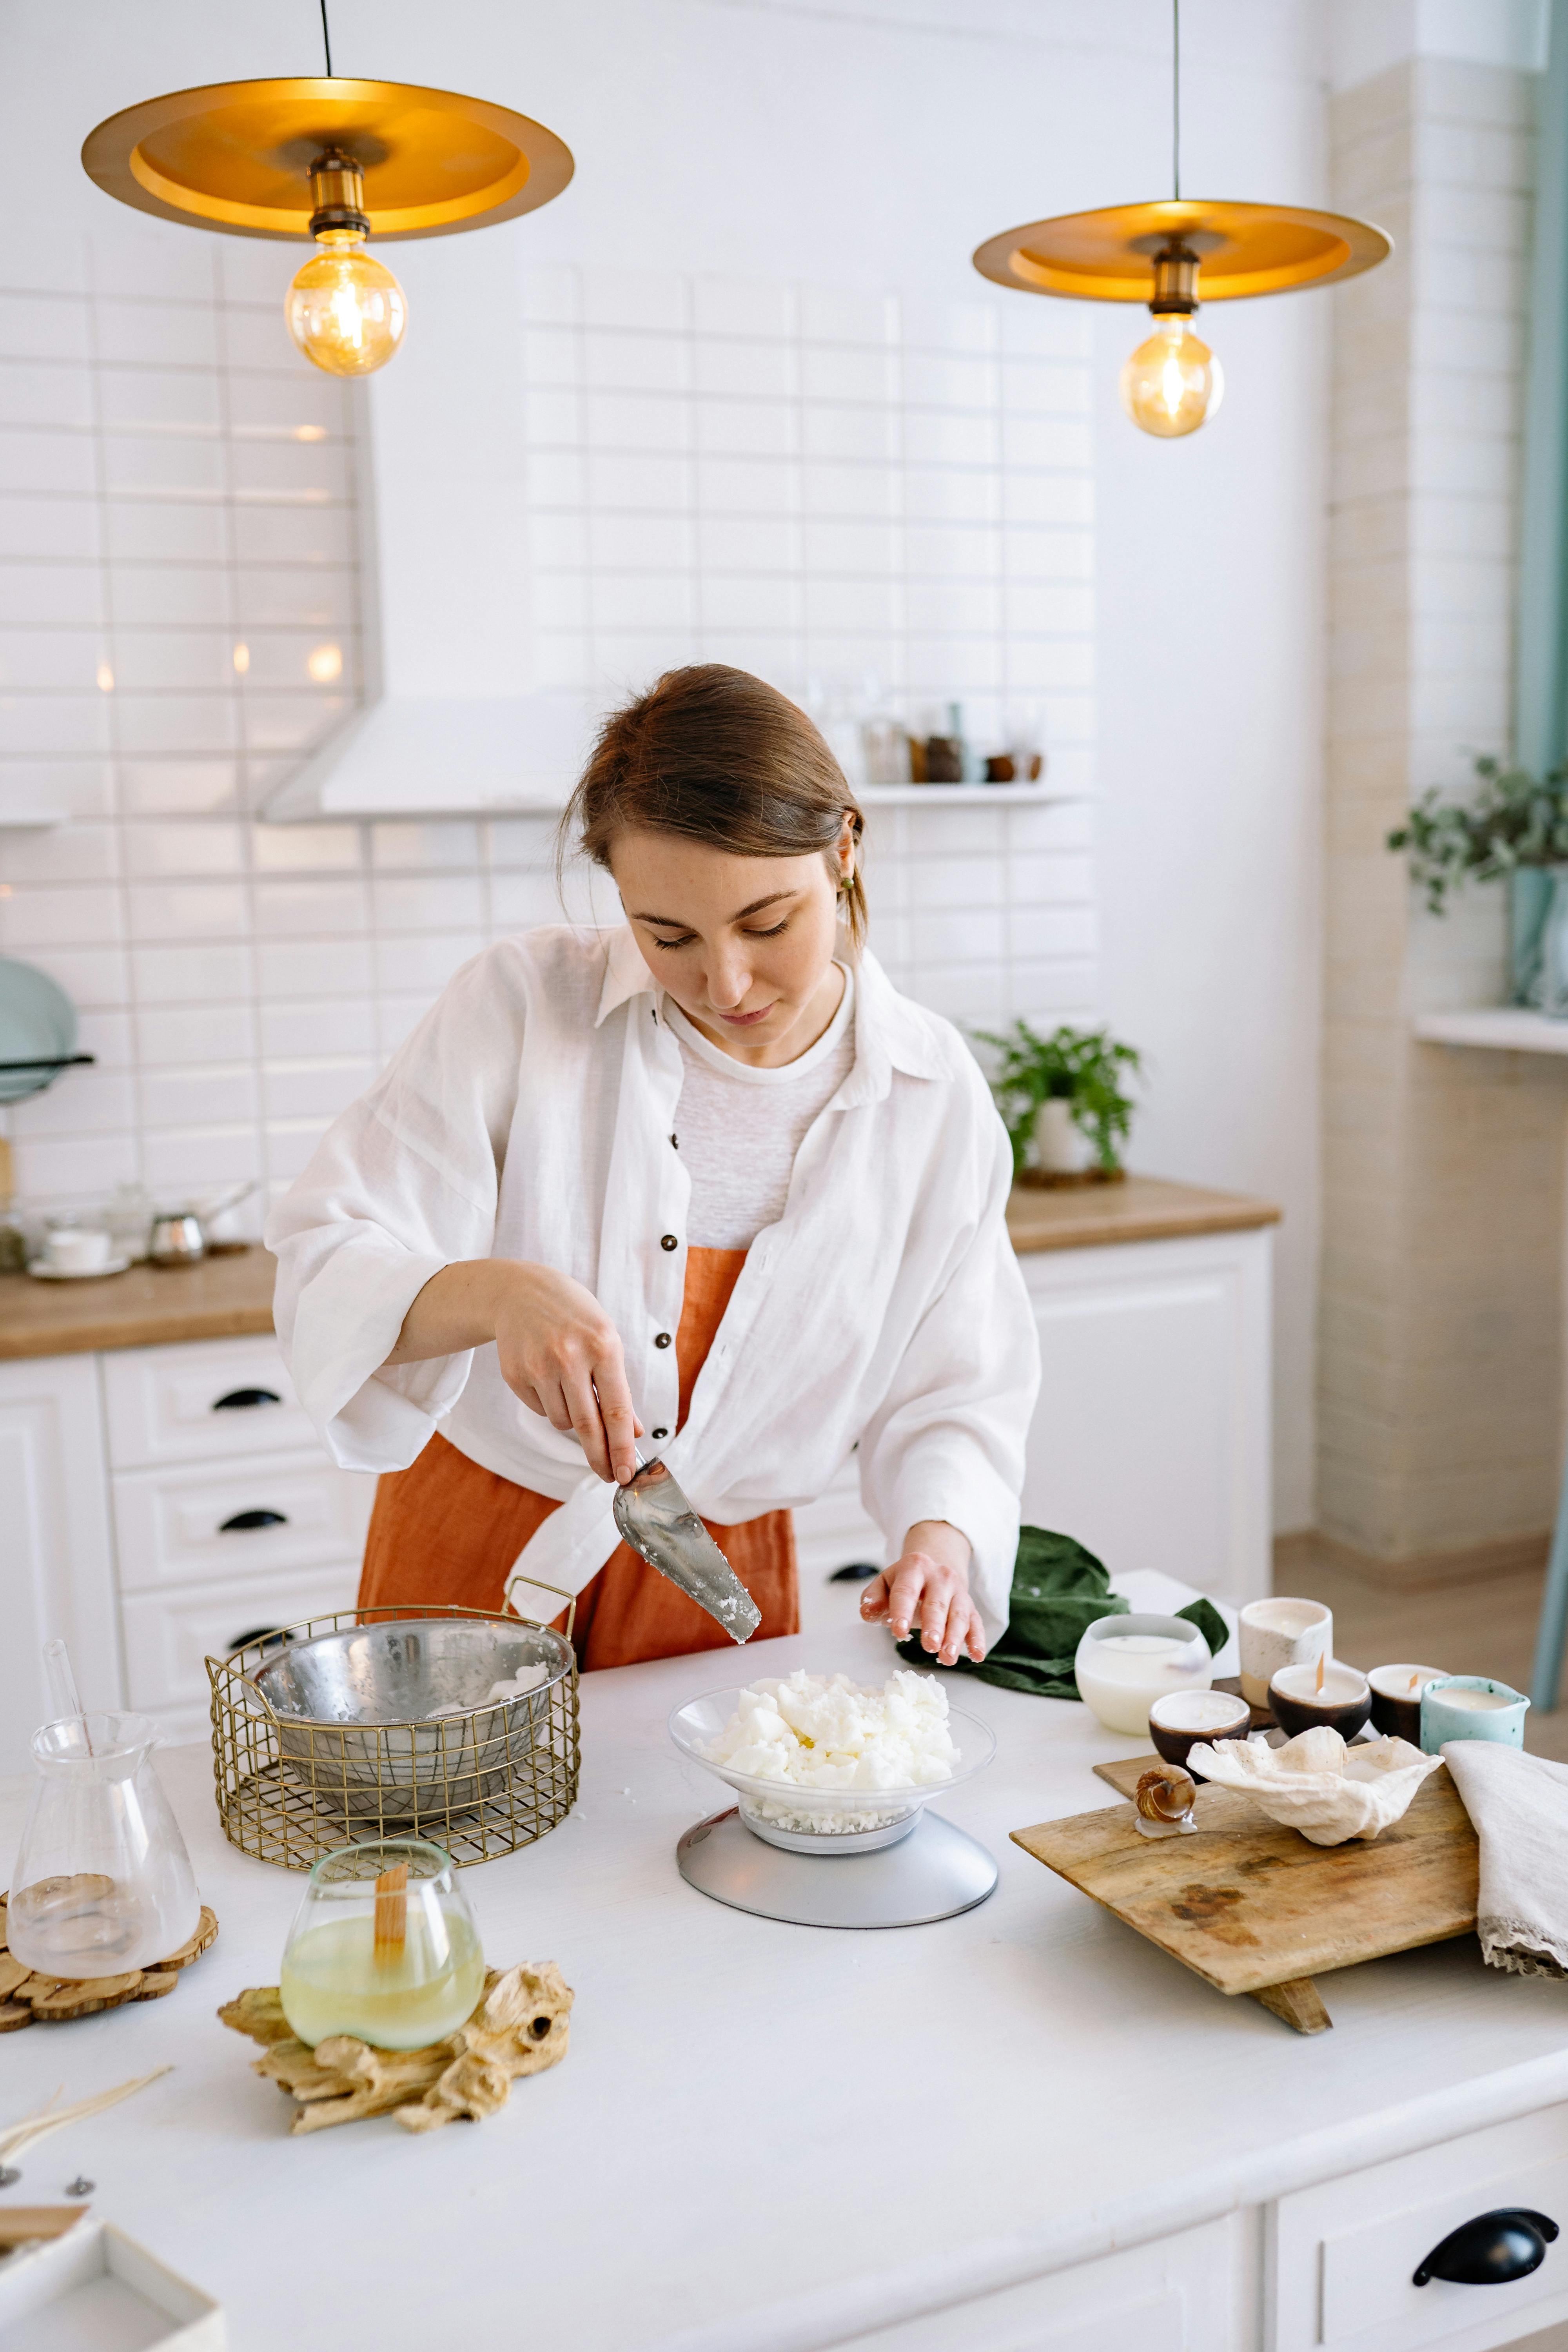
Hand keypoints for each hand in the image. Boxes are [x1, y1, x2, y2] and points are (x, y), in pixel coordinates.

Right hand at [492, 1262, 642, 1483]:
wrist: (521, 1292)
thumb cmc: (575, 1319)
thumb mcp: (606, 1341)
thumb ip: (619, 1389)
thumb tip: (633, 1432)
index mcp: (603, 1347)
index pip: (615, 1409)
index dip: (622, 1447)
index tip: (626, 1475)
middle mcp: (569, 1357)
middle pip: (587, 1425)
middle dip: (599, 1456)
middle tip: (607, 1475)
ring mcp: (539, 1367)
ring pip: (563, 1421)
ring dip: (573, 1418)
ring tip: (571, 1386)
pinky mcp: (515, 1375)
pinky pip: (541, 1410)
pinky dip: (550, 1404)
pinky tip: (548, 1377)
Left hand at [859, 1520, 984, 1665]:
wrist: (933, 1570)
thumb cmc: (904, 1584)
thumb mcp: (883, 1585)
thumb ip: (872, 1599)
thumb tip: (868, 1612)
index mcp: (914, 1567)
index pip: (906, 1591)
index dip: (902, 1611)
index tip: (899, 1631)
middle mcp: (940, 1576)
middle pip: (936, 1604)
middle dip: (934, 1626)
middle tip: (929, 1646)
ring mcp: (958, 1591)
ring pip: (958, 1615)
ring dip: (954, 1638)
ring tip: (947, 1657)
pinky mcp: (970, 1606)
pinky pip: (976, 1623)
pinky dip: (977, 1640)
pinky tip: (977, 1655)